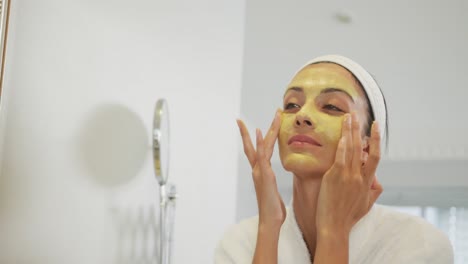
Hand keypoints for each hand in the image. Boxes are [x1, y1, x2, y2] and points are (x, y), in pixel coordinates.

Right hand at [237, 110, 285, 227]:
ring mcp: (260, 171)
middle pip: (253, 146)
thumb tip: (269, 178)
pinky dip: (260, 143)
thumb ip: (269, 181)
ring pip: (261, 146)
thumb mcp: (272, 191)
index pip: (255, 151)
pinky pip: (262, 156)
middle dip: (248, 132)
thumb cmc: (273, 209)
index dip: (255, 138)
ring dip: (265, 131)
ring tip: (272, 117)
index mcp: (260, 172)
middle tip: (245, 118)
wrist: (270, 220)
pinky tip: (259, 132)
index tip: (253, 126)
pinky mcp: (265, 175)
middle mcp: (257, 169)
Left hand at [316, 112, 382, 235]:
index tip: (375, 126)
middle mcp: (360, 177)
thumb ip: (373, 192)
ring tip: (347, 117)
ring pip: (351, 149)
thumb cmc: (348, 217)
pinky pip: (340, 158)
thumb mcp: (366, 205)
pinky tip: (341, 135)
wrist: (335, 226)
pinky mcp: (335, 177)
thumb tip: (378, 183)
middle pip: (362, 147)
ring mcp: (348, 176)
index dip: (375, 139)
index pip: (375, 156)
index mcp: (368, 182)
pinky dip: (341, 146)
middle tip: (356, 114)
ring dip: (349, 131)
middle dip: (359, 129)